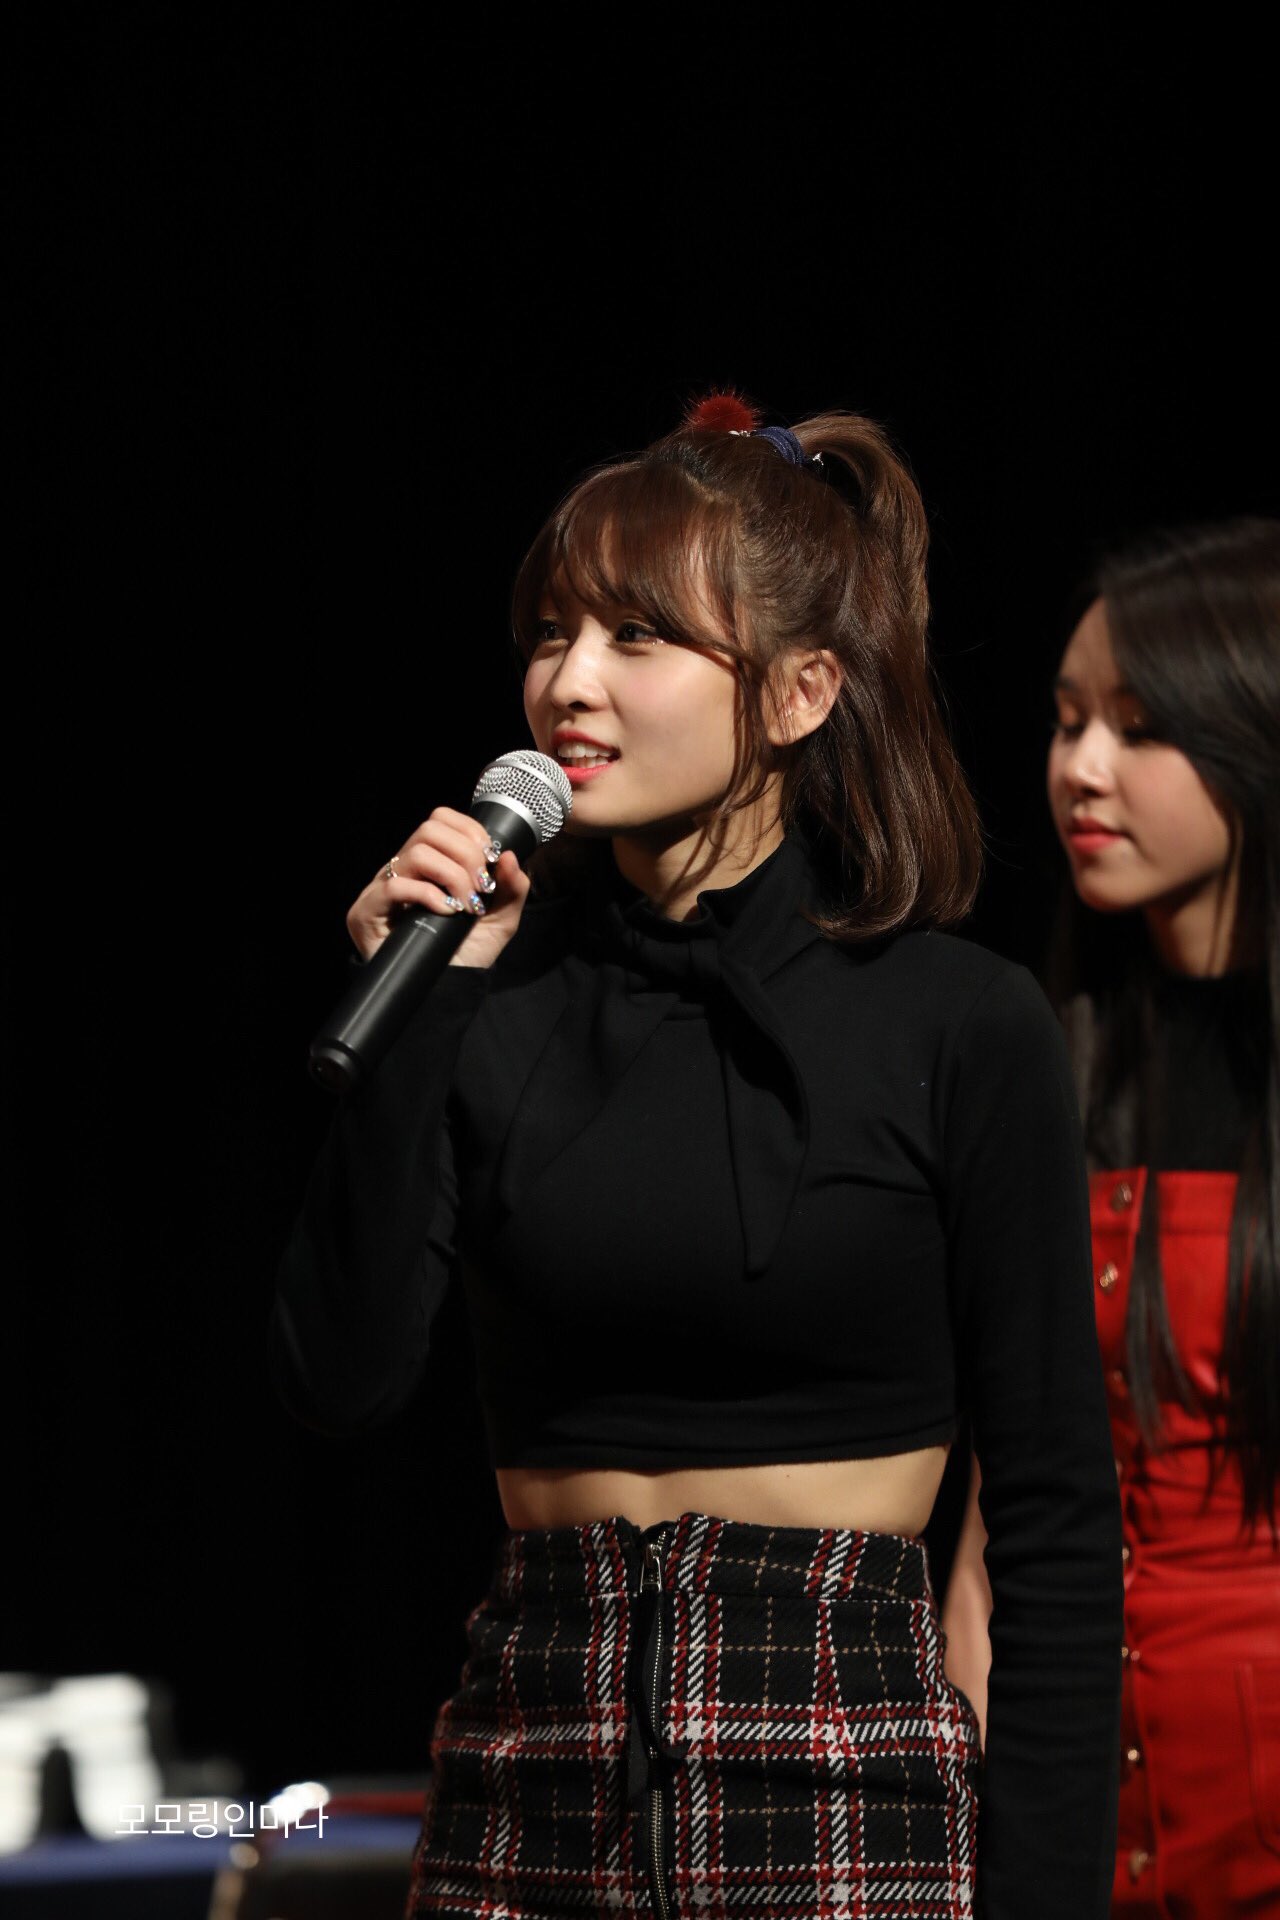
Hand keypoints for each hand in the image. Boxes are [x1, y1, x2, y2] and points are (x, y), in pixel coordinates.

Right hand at [347, 807, 531, 967]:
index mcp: (428, 863)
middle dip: (466, 855)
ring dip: (452, 876)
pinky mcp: (366, 912)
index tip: (489, 861)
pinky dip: (428, 895)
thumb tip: (509, 855)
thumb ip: (511, 889)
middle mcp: (402, 870)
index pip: (441, 820)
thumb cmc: (465, 955)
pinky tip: (446, 913)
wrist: (443, 994)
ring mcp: (381, 889)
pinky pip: (394, 887)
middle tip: (481, 888)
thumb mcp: (499, 920)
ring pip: (416, 853)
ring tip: (466, 905)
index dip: (470, 832)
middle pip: (429, 829)